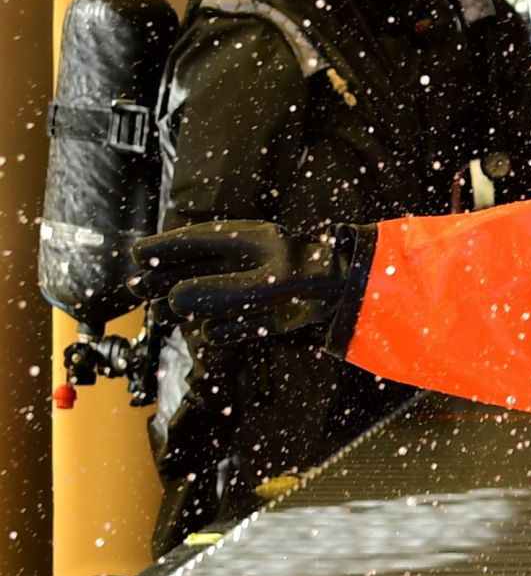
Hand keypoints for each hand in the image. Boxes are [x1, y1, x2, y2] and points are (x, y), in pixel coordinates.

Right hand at [130, 221, 368, 344]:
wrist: (348, 292)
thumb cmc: (309, 276)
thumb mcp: (263, 283)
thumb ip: (220, 292)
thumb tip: (174, 299)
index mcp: (243, 242)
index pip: (194, 241)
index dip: (165, 248)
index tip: (138, 256)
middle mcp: (245, 262)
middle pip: (195, 269)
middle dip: (166, 277)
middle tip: (138, 288)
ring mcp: (255, 286)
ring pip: (211, 295)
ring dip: (188, 305)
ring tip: (159, 311)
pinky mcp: (267, 311)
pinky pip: (239, 323)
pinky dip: (228, 330)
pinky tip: (213, 334)